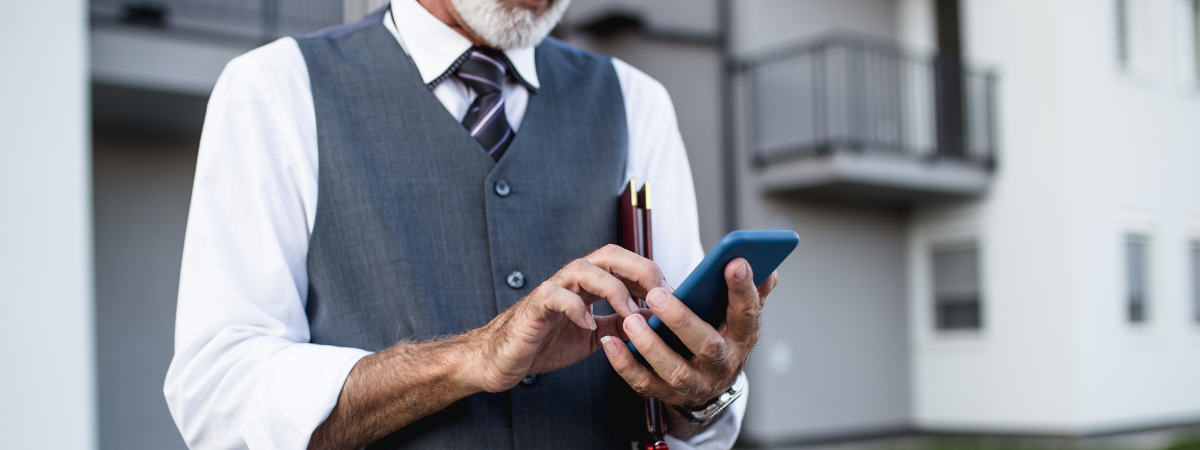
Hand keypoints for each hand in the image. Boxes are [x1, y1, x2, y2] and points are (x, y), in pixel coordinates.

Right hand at [462, 244, 667, 392]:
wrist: (500, 359)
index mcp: (587, 285)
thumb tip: (653, 320)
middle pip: (608, 254)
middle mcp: (571, 281)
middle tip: (660, 294)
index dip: (650, 273)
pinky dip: (575, 308)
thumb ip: (618, 324)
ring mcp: (551, 291)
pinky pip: (554, 296)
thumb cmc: (543, 343)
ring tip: (628, 313)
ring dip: (613, 288)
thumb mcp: (593, 336)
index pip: (623, 263)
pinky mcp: (533, 308)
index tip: (672, 296)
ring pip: (583, 268)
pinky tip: (588, 326)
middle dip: (639, 269)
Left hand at [600, 258, 778, 407]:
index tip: (734, 262)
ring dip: (652, 347)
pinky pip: (644, 384)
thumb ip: (753, 291)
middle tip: (658, 295)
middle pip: (707, 345)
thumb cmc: (721, 338)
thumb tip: (769, 266)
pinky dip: (625, 365)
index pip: (746, 313)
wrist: (709, 386)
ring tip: (631, 321)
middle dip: (682, 320)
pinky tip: (611, 343)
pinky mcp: (668, 394)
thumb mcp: (740, 317)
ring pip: (675, 370)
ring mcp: (695, 383)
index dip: (742, 289)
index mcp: (742, 338)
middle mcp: (722, 364)